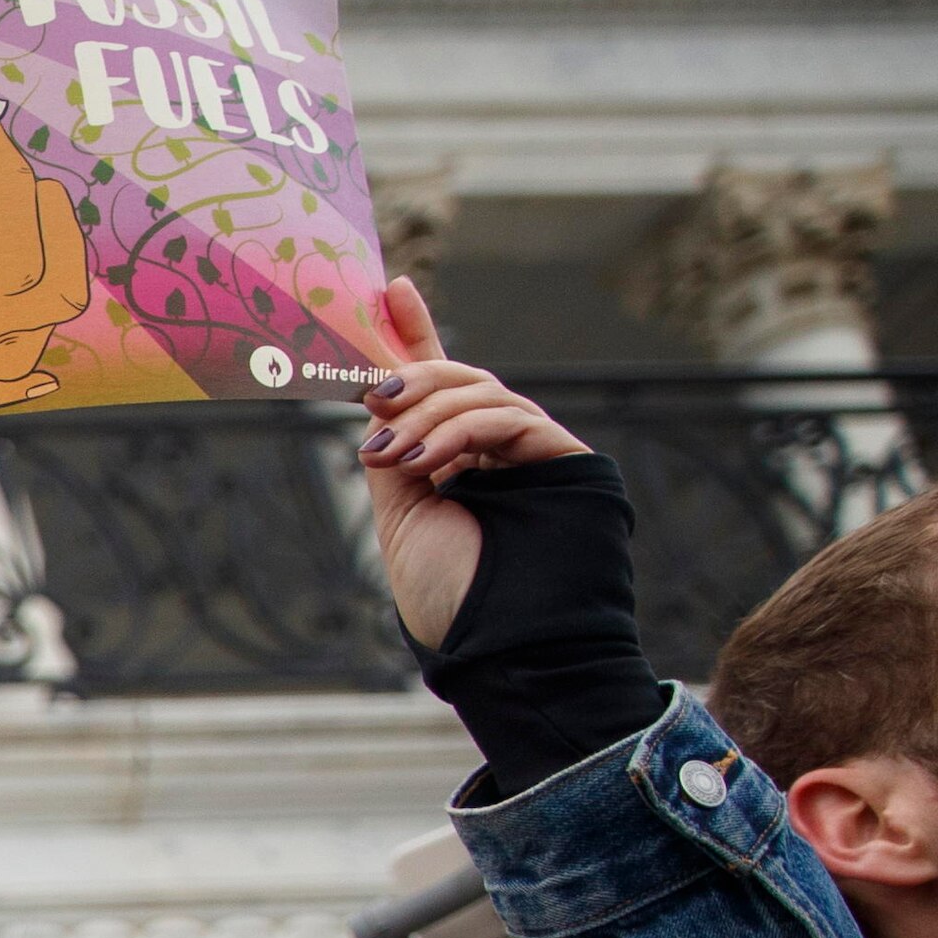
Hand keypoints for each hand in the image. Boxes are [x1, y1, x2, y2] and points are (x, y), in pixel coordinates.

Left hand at [355, 280, 594, 648]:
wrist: (502, 648)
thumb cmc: (452, 596)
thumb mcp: (402, 514)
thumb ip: (396, 450)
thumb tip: (378, 397)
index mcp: (460, 464)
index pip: (438, 388)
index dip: (415, 336)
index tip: (390, 289)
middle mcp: (500, 453)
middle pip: (460, 380)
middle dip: (411, 379)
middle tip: (371, 398)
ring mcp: (535, 453)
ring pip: (480, 393)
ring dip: (426, 413)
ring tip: (389, 453)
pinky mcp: (566, 458)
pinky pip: (508, 417)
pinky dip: (459, 431)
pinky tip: (423, 461)